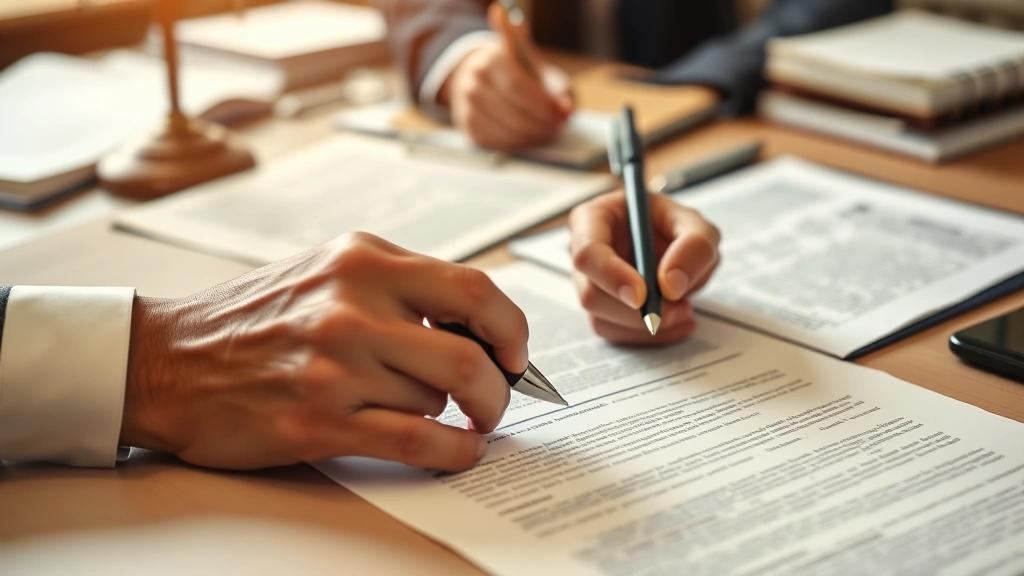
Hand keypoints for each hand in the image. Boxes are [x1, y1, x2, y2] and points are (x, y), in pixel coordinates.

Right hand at [120, 233, 527, 471]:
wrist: (168, 358)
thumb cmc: (255, 319)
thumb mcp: (328, 272)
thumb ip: (400, 288)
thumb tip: (480, 329)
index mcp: (363, 260)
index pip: (475, 288)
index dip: (512, 329)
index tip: (515, 354)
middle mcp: (352, 306)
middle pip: (469, 356)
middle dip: (499, 391)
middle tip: (495, 403)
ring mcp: (334, 365)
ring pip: (440, 403)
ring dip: (452, 419)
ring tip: (433, 417)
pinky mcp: (318, 421)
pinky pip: (416, 442)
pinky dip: (454, 453)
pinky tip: (458, 452)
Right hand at [437, 3, 573, 150]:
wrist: (484, 78)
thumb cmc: (521, 75)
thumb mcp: (541, 71)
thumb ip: (559, 88)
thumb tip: (566, 112)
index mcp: (494, 58)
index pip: (516, 85)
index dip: (540, 105)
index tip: (559, 116)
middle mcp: (475, 79)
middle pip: (510, 111)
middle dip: (538, 124)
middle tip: (557, 128)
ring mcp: (468, 104)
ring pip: (504, 130)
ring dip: (530, 136)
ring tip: (547, 133)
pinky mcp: (468, 125)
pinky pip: (496, 142)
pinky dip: (517, 144)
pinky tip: (530, 138)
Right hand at [568, 191, 719, 344]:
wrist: (675, 246)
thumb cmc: (675, 225)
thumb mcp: (695, 224)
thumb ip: (694, 245)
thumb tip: (671, 285)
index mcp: (593, 219)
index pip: (587, 253)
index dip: (612, 276)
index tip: (643, 294)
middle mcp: (584, 255)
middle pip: (591, 294)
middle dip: (635, 311)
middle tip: (679, 308)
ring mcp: (589, 286)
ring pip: (602, 320)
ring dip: (646, 325)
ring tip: (684, 311)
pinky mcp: (602, 311)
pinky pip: (617, 334)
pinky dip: (650, 336)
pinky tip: (678, 323)